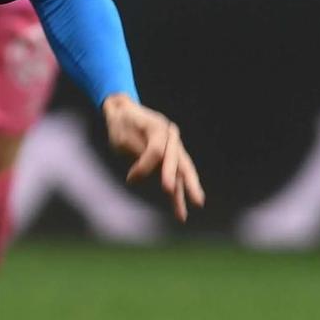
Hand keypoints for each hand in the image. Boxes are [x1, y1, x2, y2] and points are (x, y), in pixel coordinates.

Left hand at [102, 94, 202, 222]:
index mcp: (158, 126)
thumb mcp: (121, 137)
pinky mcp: (173, 158)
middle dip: (173, 176)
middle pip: (176, 158)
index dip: (144, 166)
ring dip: (189, 187)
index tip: (130, 179)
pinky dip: (182, 191)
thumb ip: (135, 153)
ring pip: (184, 168)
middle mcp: (170, 135)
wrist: (125, 113)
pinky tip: (186, 206)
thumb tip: (139, 176)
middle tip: (169, 189)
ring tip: (198, 202)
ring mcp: (174, 146)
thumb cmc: (122, 124)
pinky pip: (179, 175)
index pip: (156, 150)